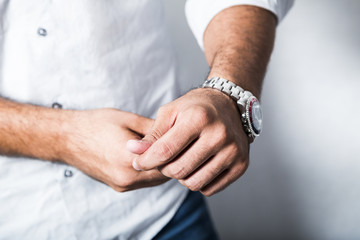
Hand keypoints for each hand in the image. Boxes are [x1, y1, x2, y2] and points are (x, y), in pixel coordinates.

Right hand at [63, 109, 168, 191]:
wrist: (66, 137)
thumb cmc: (96, 124)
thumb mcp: (128, 119)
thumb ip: (153, 130)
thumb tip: (174, 132)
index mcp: (130, 159)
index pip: (167, 161)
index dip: (177, 150)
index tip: (182, 139)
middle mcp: (127, 177)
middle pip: (163, 175)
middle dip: (171, 160)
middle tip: (177, 144)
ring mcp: (121, 184)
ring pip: (154, 181)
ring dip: (161, 168)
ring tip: (164, 149)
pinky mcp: (117, 186)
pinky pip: (143, 182)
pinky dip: (150, 172)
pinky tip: (149, 157)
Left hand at [129, 88, 248, 195]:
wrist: (230, 105)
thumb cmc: (195, 108)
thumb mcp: (170, 113)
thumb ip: (152, 135)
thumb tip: (132, 151)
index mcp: (198, 118)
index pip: (164, 152)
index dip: (145, 161)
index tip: (138, 163)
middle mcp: (219, 135)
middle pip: (178, 170)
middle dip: (163, 169)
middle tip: (163, 160)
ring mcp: (233, 151)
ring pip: (194, 183)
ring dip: (181, 177)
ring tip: (181, 162)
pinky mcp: (242, 165)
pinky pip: (210, 189)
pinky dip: (198, 182)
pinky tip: (197, 166)